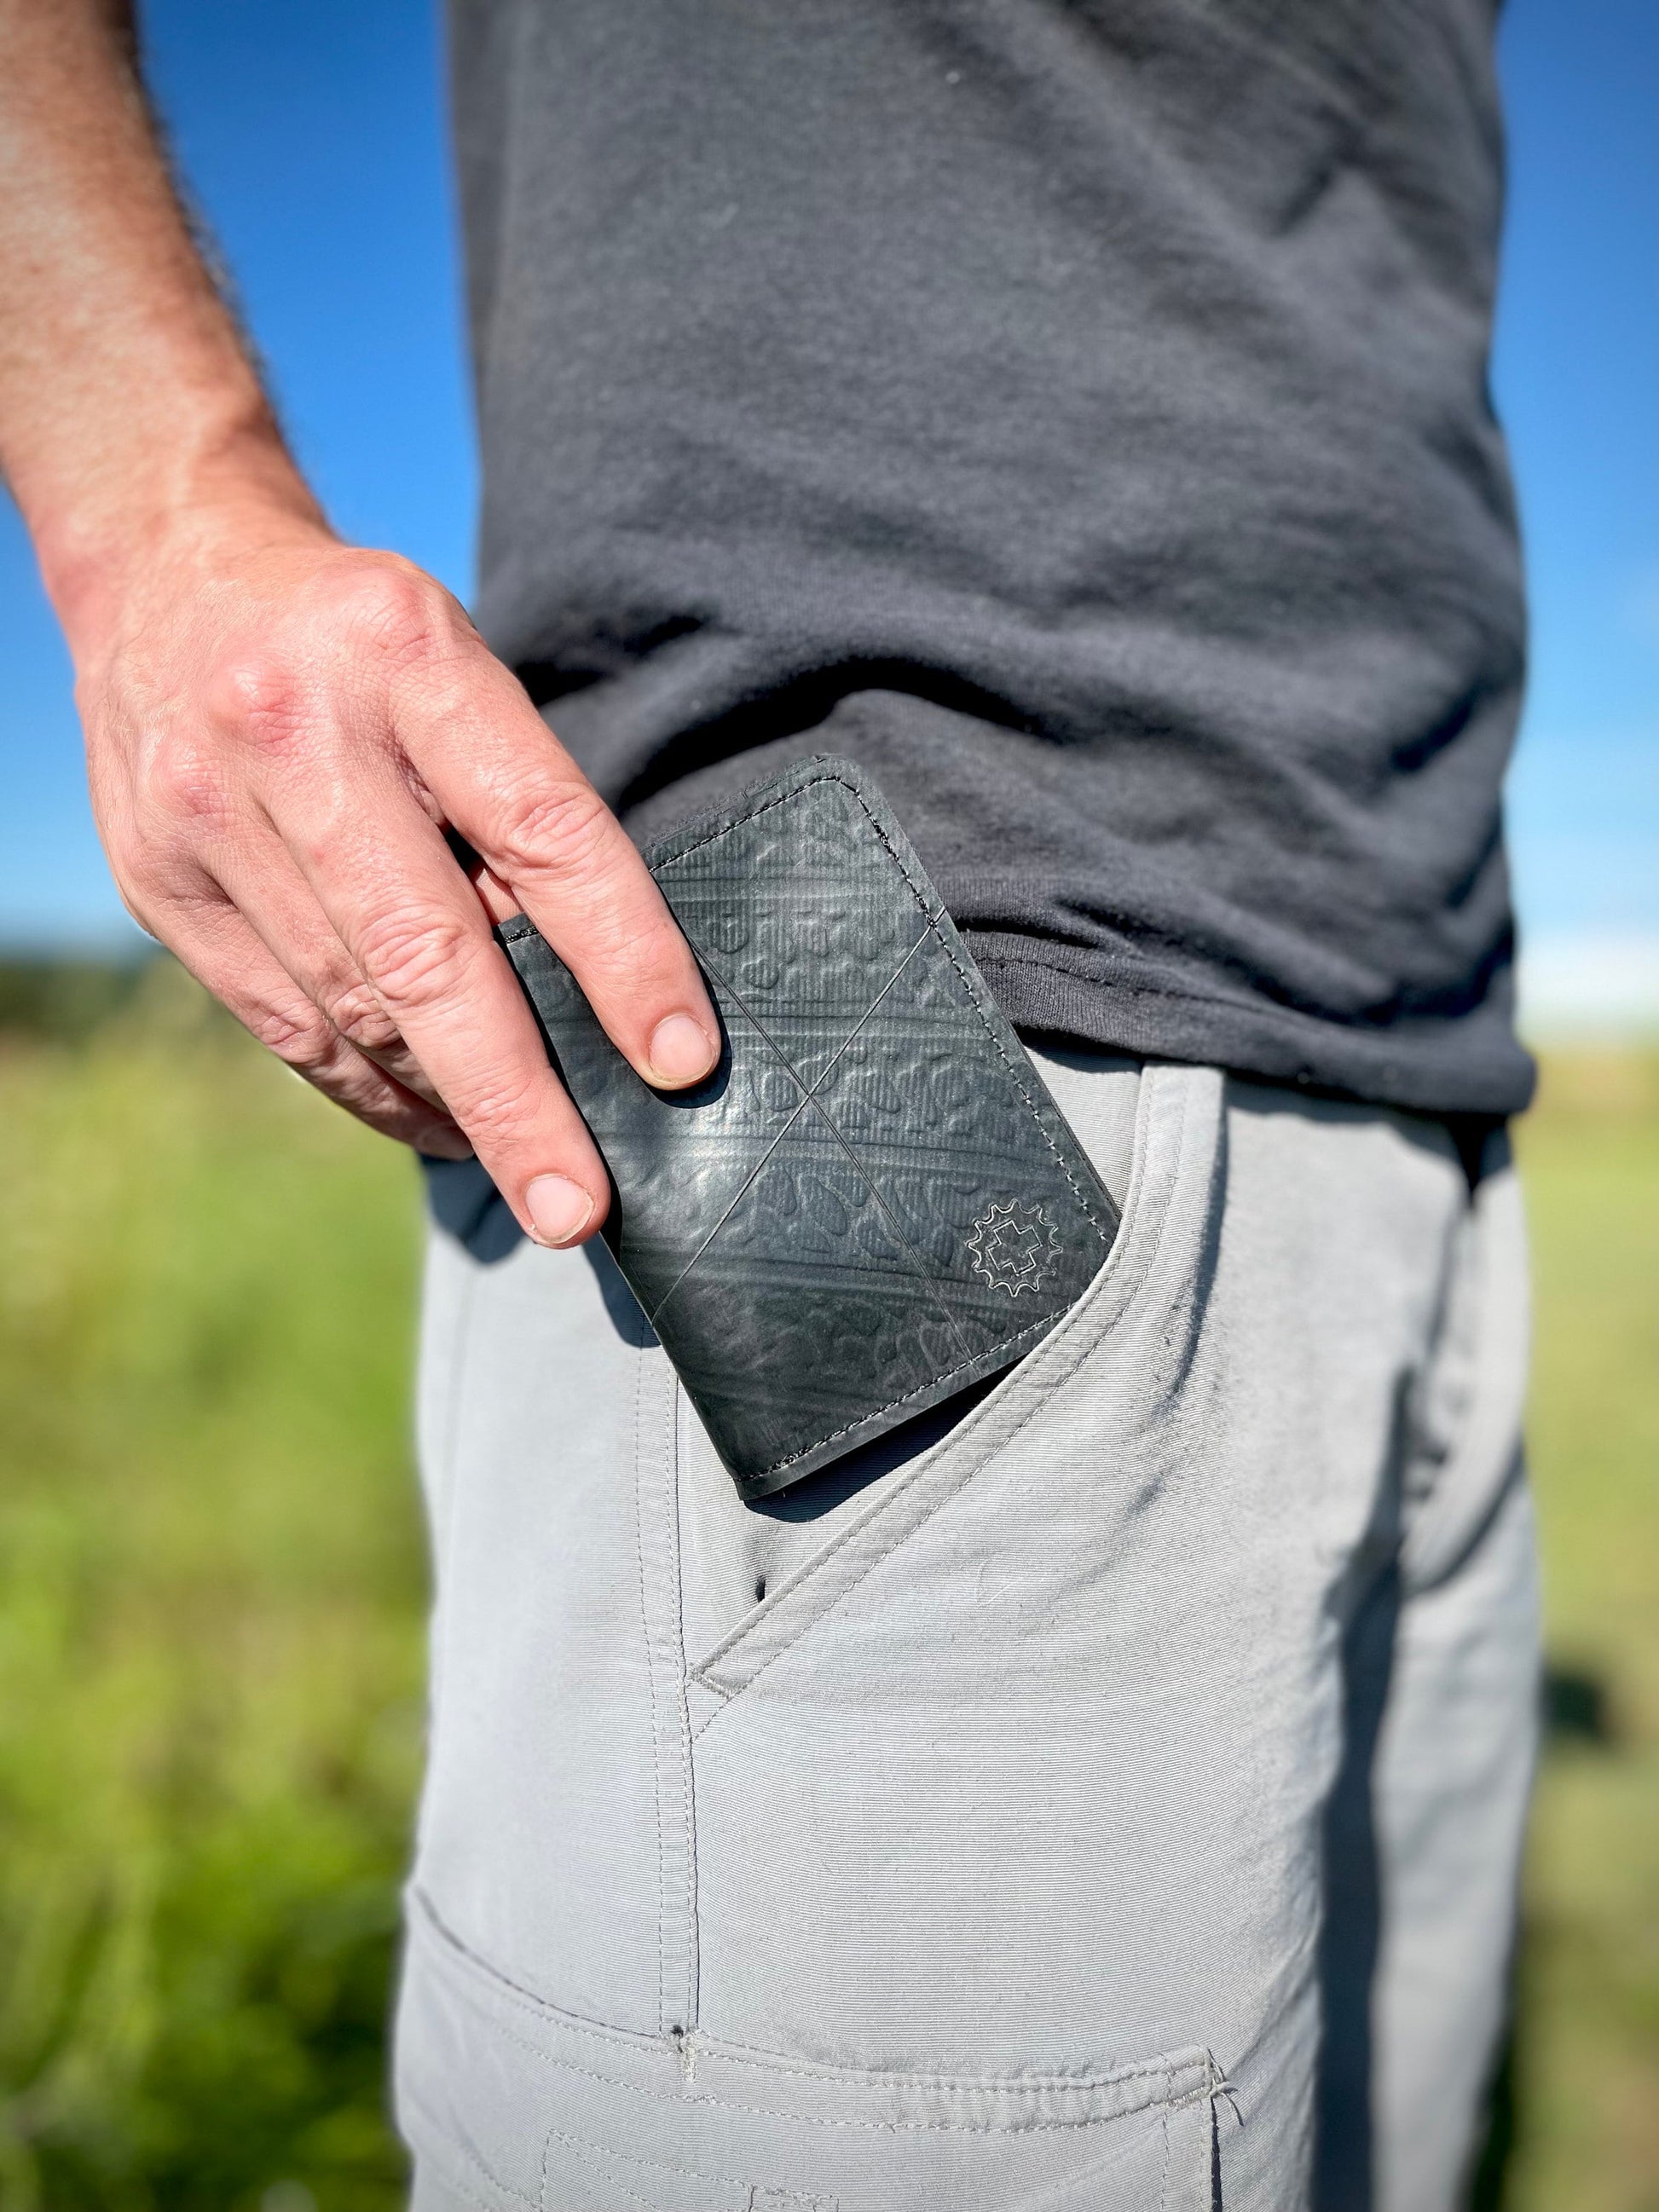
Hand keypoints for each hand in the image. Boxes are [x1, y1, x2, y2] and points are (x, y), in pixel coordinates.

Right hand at [77, 501, 719, 1244]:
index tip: (681, 1060)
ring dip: (452, 1106)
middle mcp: (296, 734)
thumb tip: (598, 992)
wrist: (168, 573)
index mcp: (406, 658)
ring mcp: (208, 813)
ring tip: (527, 1168)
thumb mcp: (456, 665)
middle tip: (580, 1207)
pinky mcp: (159, 883)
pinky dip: (371, 1091)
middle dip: (517, 1101)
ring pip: (353, 1009)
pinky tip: (436, 1123)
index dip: (624, 956)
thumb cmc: (361, 639)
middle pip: (428, 957)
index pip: (543, 830)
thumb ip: (514, 804)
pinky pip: (286, 1025)